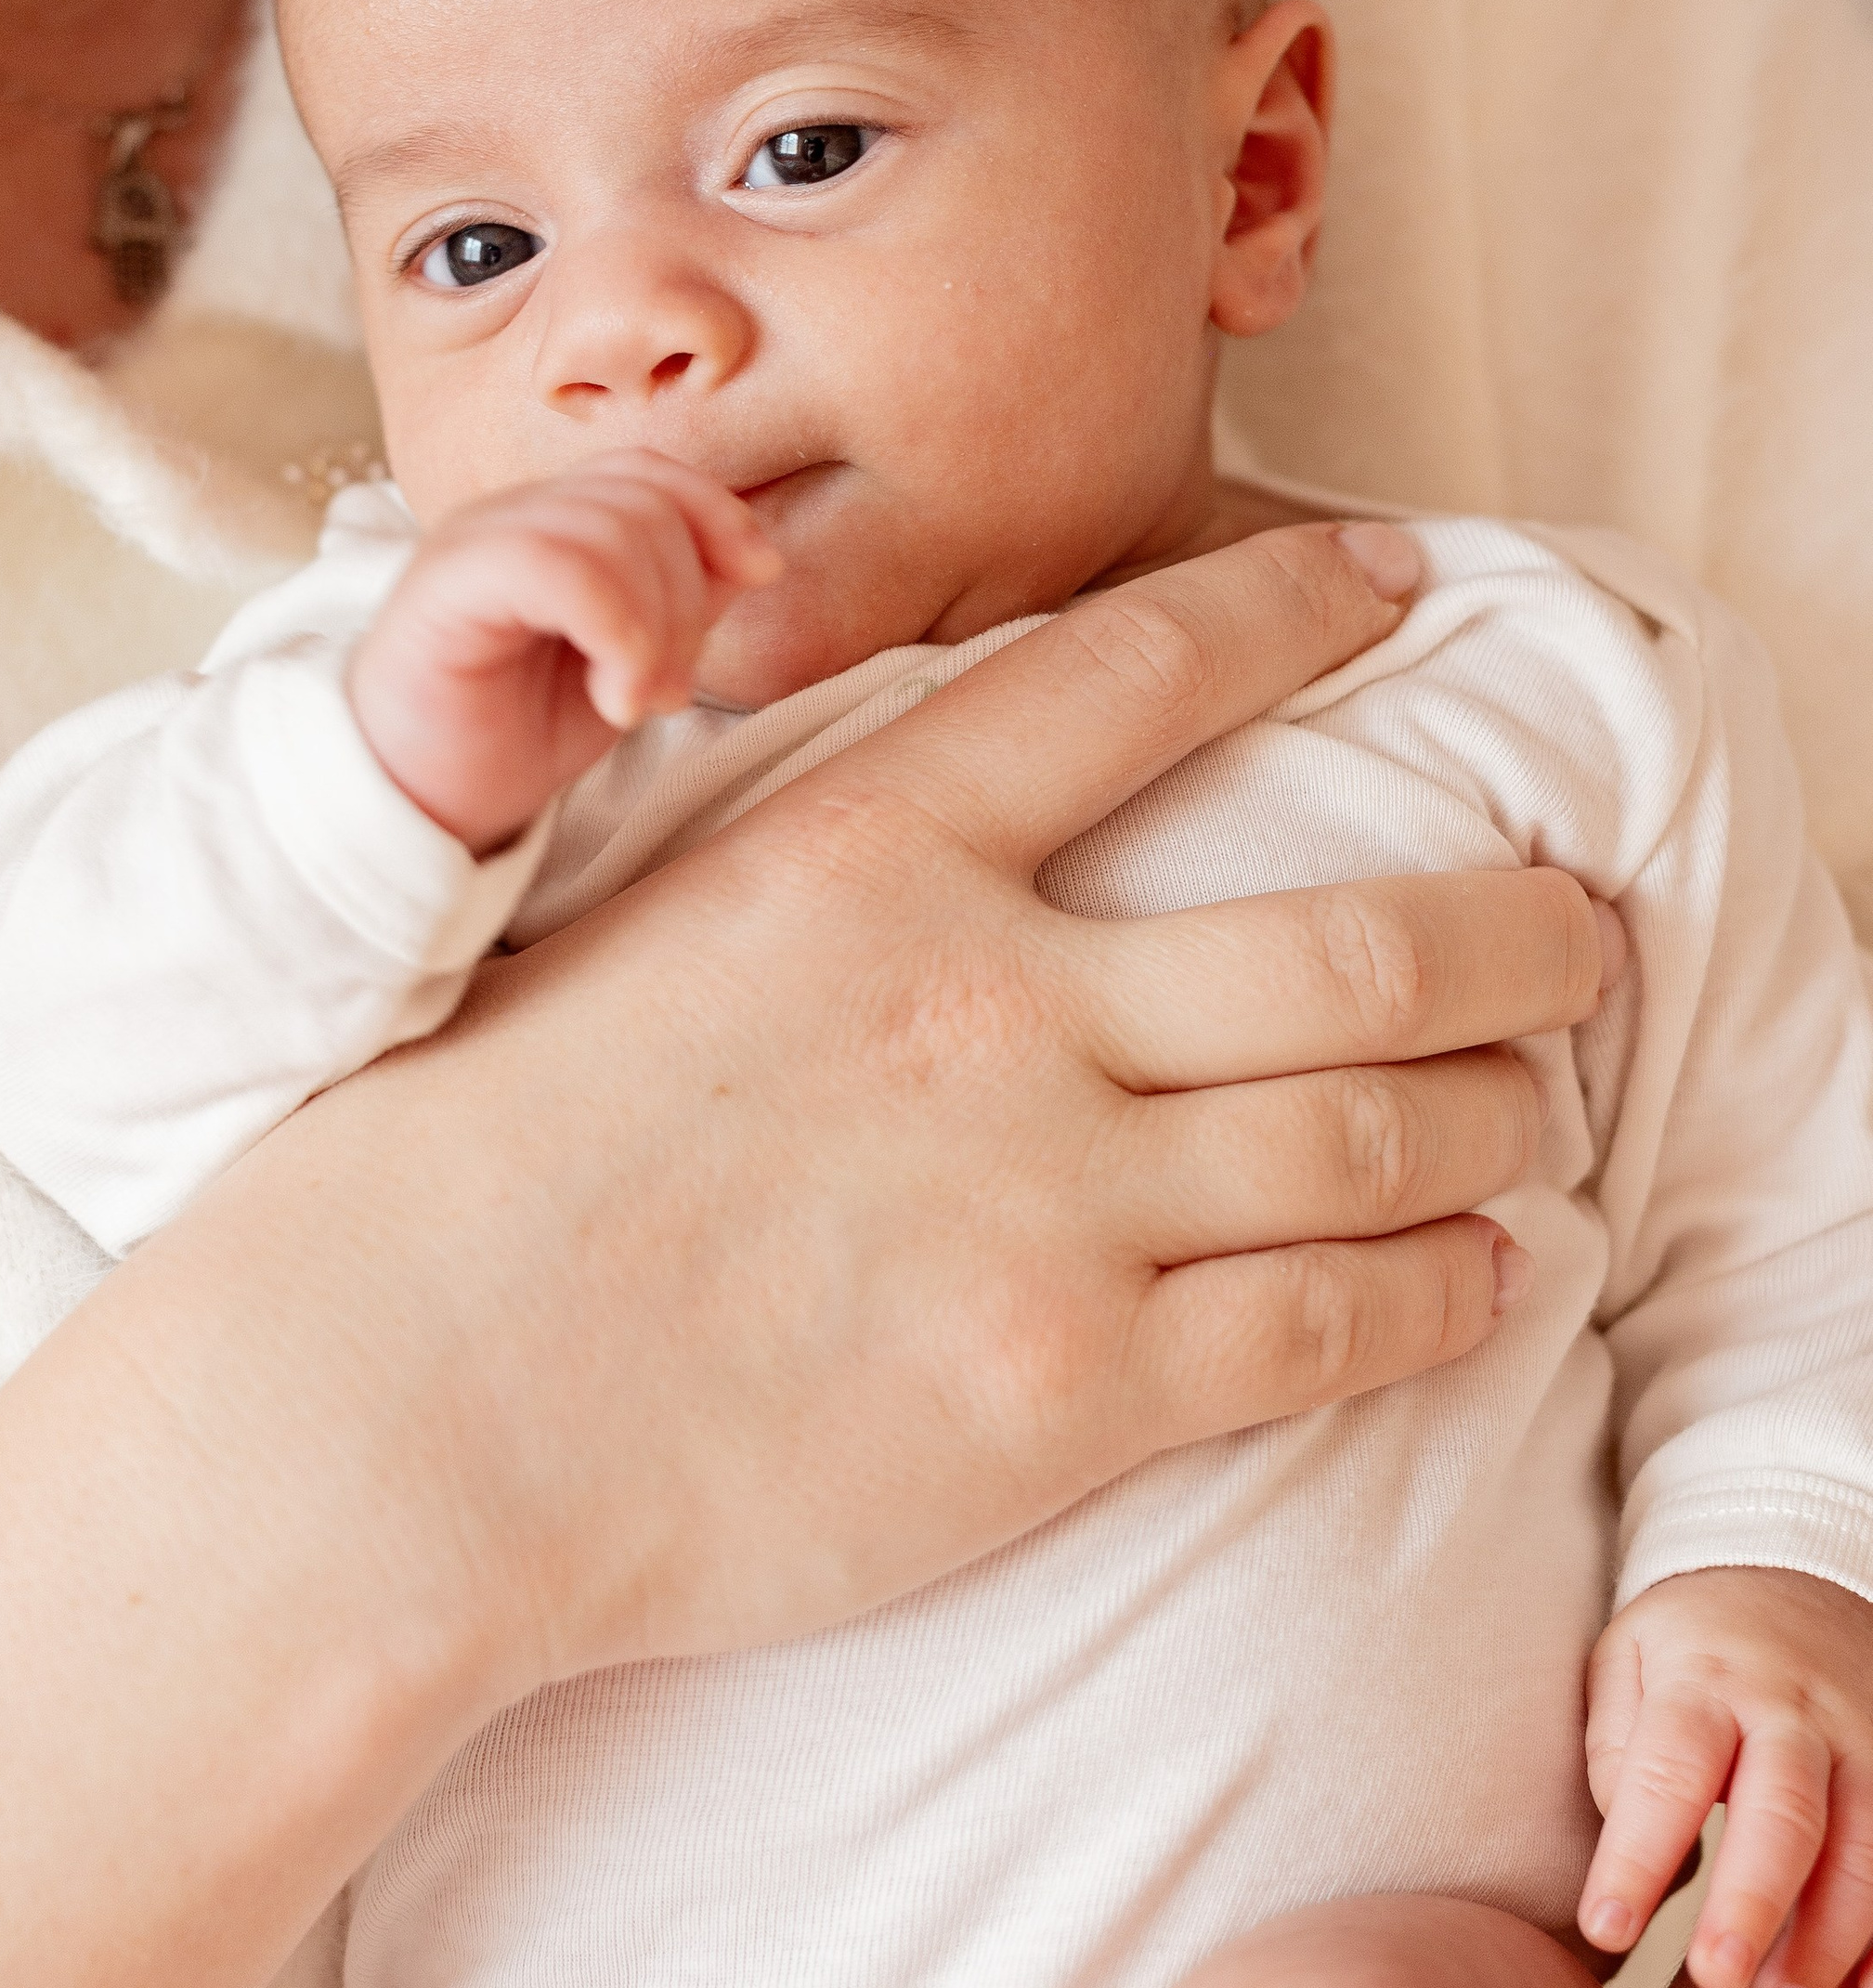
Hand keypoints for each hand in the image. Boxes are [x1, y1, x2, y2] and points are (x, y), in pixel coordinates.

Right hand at [0, 518, 1606, 1987]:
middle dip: (1519, 928)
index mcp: (868, 855)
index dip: (1297, 612)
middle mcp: (996, 1004)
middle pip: (1361, 940)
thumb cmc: (469, 1173)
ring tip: (1548, 1101)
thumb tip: (927, 855)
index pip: (1140, 677)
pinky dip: (1450, 1284)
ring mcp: (1049, 1200)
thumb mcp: (631, 935)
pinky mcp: (1070, 1389)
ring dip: (1507, 1107)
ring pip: (1386, 1128)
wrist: (406, 1403)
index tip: (1398, 583)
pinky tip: (1494, 1271)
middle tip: (1581, 926)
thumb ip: (813, 877)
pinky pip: (1335, 1323)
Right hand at [348, 451, 782, 851]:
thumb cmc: (512, 740)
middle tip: (669, 691)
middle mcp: (508, 518)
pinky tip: (613, 696)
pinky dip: (615, 629)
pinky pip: (555, 563)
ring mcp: (473, 543)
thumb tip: (750, 557)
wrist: (416, 807)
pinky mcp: (444, 584)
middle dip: (687, 597)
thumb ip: (678, 606)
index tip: (761, 574)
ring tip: (637, 702)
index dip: (716, 511)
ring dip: (655, 626)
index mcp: (549, 525)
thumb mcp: (624, 668)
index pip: (647, 472)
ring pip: (608, 528)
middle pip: (641, 500)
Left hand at [1581, 1566, 1872, 1987]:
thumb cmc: (1689, 1646)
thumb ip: (1614, 1749)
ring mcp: (1863, 1744)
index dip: (1637, 1854)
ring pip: (1862, 1846)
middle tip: (1715, 1981)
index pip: (1668, 1772)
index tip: (1604, 1928)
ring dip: (1829, 1937)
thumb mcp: (1625, 1658)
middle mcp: (1794, 1714)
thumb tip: (1635, 1849)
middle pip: (1783, 1813)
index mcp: (1705, 1682)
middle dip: (1753, 1903)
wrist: (1793, 1576)